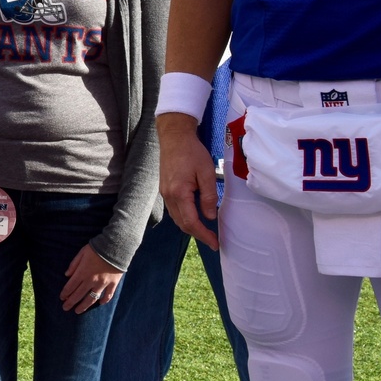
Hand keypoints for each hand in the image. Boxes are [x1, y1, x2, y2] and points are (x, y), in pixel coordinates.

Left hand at [59, 243, 123, 312]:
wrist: (116, 247)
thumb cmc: (97, 248)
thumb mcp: (82, 253)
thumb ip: (74, 264)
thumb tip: (67, 275)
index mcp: (82, 272)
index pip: (71, 286)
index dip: (65, 293)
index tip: (62, 298)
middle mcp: (91, 280)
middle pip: (79, 295)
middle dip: (71, 302)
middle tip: (65, 308)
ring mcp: (103, 283)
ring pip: (92, 298)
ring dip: (84, 306)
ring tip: (78, 311)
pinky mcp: (113, 284)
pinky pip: (108, 295)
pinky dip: (104, 300)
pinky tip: (100, 303)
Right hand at [156, 114, 219, 249]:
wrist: (174, 137)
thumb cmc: (192, 152)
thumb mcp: (207, 172)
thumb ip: (208, 196)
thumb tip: (209, 216)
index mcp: (179, 193)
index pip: (191, 222)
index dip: (204, 235)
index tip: (215, 243)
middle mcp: (169, 196)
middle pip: (182, 224)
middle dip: (198, 234)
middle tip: (213, 240)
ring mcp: (164, 193)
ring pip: (177, 218)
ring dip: (190, 227)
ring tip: (205, 231)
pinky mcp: (165, 189)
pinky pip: (174, 210)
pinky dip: (185, 218)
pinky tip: (195, 216)